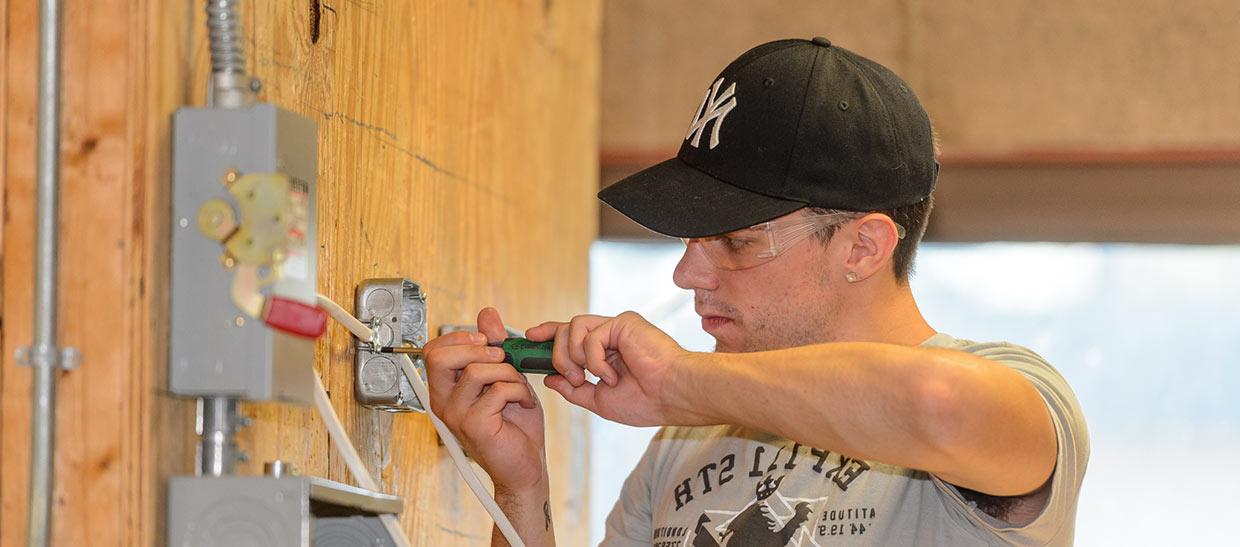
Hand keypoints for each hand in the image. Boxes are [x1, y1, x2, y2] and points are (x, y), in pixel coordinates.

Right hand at [423, 307, 547, 493]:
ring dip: (508, 373)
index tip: (486, 341)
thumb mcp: (505, 375)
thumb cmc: (515, 425)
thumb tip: (486, 314)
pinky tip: (524, 403)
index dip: (460, 338)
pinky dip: (519, 391)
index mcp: (446, 388)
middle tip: (501, 359)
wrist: (526, 464)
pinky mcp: (474, 425)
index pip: (433, 350)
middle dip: (477, 349)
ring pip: (476, 370)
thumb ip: (493, 346)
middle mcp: (444, 401)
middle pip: (439, 356)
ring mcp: (456, 415)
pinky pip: (497, 390)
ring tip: (518, 388)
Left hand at [526, 311, 704, 426]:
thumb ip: (574, 389)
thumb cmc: (647, 401)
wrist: (674, 396)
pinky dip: (594, 360)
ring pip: (573, 327)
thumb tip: (549, 379)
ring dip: (573, 357)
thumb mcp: (600, 400)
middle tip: (572, 378)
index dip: (549, 333)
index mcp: (606, 350)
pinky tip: (611, 375)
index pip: (570, 334)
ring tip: (588, 377)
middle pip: (565, 330)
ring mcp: (616, 326)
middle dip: (557, 356)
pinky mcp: (623, 322)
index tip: (531, 337)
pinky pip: (591, 335)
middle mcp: (610, 334)